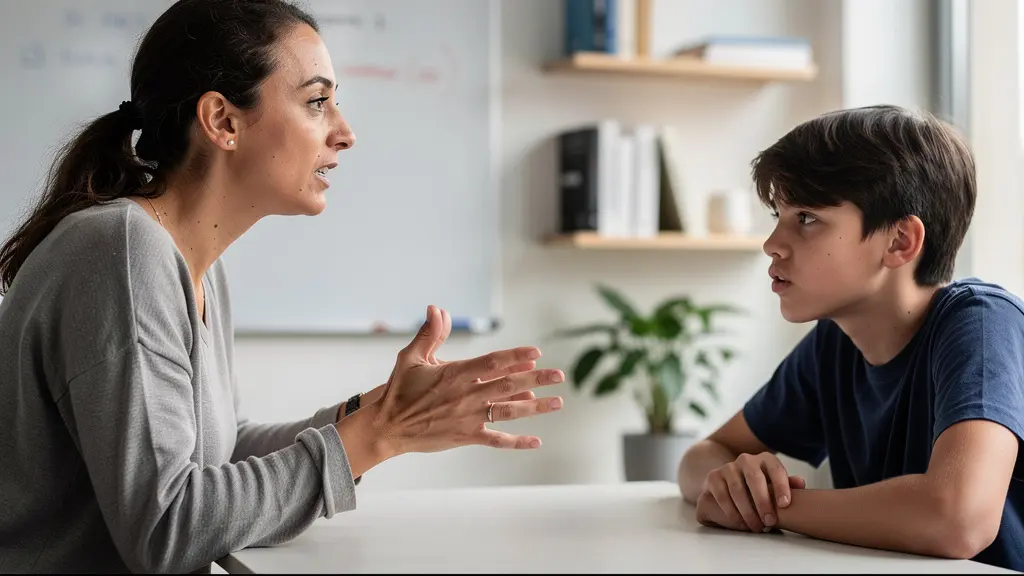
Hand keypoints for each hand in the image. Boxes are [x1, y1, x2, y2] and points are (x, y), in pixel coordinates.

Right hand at [372, 305, 563, 455]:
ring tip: (557, 402)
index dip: (516, 356)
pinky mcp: (466, 436)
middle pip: (509, 385)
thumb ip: (430, 333)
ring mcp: (468, 417)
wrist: (386, 427)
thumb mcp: (412, 357)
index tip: (536, 353)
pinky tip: (536, 441)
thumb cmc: (399, 391)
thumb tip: (437, 308)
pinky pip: (496, 439)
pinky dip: (517, 441)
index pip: (493, 362)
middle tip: (558, 376)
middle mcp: (467, 395)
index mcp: (456, 374)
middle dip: (537, 379)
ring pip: (509, 411)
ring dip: (535, 407)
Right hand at [699, 452, 804, 531]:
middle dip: (763, 502)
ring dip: (748, 511)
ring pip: (737, 489)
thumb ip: (787, 485)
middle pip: (755, 478)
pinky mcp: (713, 477)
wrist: (728, 485)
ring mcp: (728, 467)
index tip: (785, 505)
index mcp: (765, 460)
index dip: (781, 486)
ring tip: (756, 527)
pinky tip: (741, 523)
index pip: (776, 469)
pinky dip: (733, 512)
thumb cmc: (758, 489)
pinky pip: (723, 496)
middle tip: (770, 522)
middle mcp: (746, 460)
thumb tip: (800, 482)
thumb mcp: (774, 485)